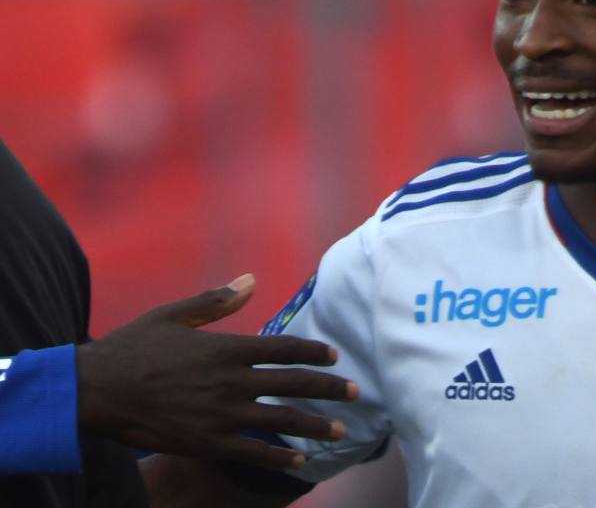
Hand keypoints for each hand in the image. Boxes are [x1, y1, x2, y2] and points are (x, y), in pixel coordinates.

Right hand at [77, 274, 358, 469]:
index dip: (314, 353)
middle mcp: (230, 381)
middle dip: (329, 389)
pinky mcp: (205, 442)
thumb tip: (252, 280)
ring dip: (315, 425)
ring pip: (280, 420)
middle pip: (293, 384)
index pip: (284, 348)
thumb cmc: (132, 348)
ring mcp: (220, 415)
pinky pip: (251, 452)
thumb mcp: (174, 315)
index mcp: (226, 348)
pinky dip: (278, 458)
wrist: (93, 391)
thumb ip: (217, 301)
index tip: (335, 357)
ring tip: (340, 430)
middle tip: (356, 393)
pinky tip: (299, 462)